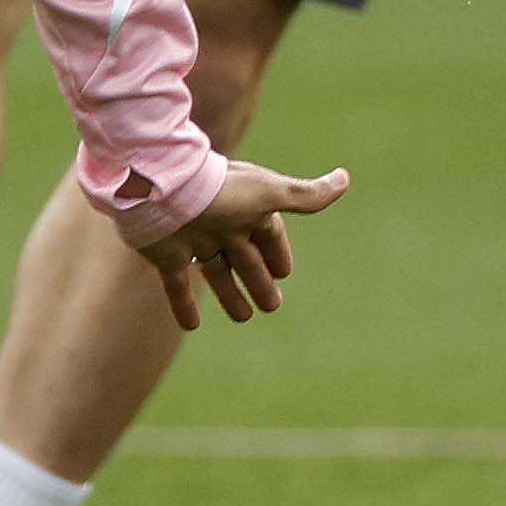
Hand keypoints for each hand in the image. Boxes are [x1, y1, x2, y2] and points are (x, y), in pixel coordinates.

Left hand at [127, 158, 347, 333]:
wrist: (161, 189)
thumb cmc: (220, 190)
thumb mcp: (267, 194)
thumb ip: (305, 195)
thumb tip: (345, 179)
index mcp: (245, 208)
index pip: (266, 234)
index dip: (277, 252)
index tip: (284, 273)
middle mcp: (218, 223)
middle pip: (243, 257)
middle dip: (259, 280)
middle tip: (272, 306)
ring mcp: (191, 239)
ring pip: (215, 272)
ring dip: (229, 294)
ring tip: (243, 317)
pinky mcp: (164, 254)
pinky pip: (176, 284)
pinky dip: (183, 304)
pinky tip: (191, 326)